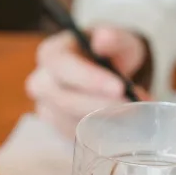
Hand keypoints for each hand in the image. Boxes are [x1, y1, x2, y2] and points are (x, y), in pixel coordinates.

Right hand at [26, 26, 149, 138]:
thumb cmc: (109, 52)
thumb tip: (104, 39)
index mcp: (51, 53)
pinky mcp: (57, 127)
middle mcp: (41, 82)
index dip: (90, 79)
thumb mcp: (118, 39)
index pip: (63, 67)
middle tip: (132, 105)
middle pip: (63, 99)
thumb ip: (114, 38)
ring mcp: (45, 107)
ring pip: (70, 121)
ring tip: (134, 112)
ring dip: (104, 120)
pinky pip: (76, 136)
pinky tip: (122, 123)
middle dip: (100, 105)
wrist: (107, 72)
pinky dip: (101, 132)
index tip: (119, 87)